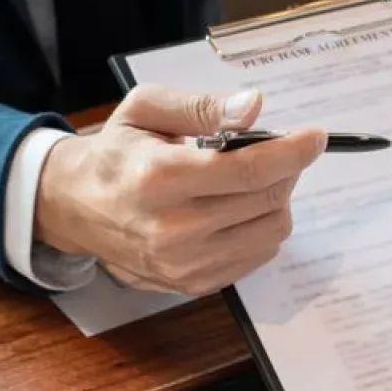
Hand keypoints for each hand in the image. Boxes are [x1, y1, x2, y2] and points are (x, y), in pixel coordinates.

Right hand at [35, 85, 324, 294]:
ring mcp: (183, 264)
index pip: (249, 171)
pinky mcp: (192, 284)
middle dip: (285, 169)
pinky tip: (239, 208)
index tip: (315, 137)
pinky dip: (261, 227)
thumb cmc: (116, 152)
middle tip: (275, 151)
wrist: (76, 207)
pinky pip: (257, 256)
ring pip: (271, 232)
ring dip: (277, 200)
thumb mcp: (147, 108)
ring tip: (253, 180)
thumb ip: (202, 106)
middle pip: (267, 200)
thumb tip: (253, 107)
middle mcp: (172, 229)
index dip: (293, 152)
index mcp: (160, 178)